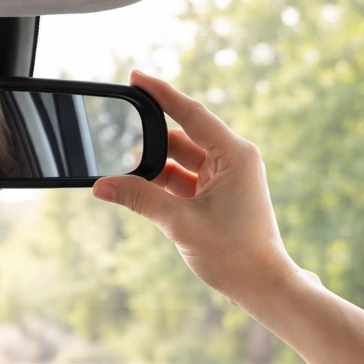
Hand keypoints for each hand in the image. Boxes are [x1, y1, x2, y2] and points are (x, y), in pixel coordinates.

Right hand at [93, 71, 304, 303]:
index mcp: (234, 154)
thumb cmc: (234, 253)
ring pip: (181, 161)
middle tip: (116, 148)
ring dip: (154, 169)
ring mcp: (227, 177)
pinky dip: (163, 185)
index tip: (134, 77)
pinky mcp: (220, 195)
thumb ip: (140, 199)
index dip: (160, 94)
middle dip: (149, 144)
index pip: (190, 112)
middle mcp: (233, 159)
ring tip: (125, 180)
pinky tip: (140, 192)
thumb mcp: (179, 223)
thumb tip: (102, 186)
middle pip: (182, 137)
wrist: (262, 286)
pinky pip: (186, 180)